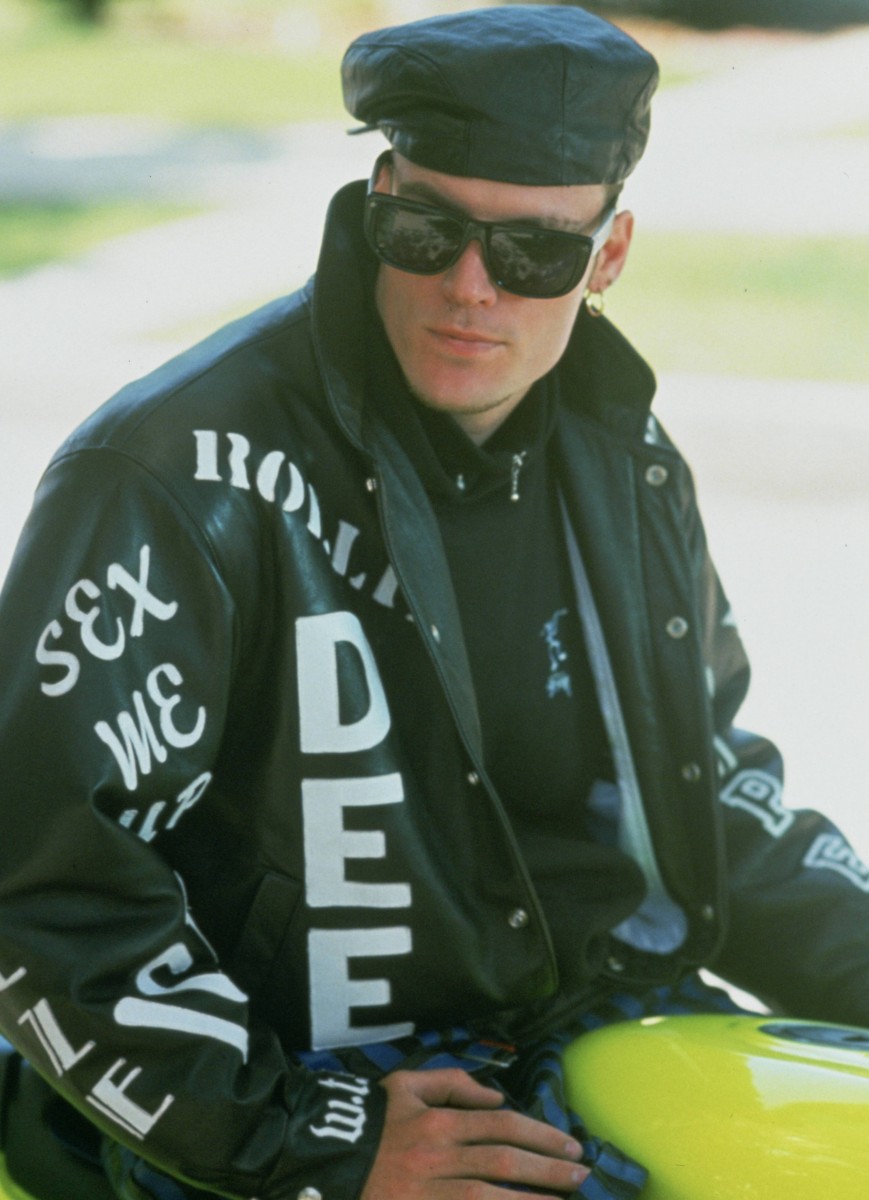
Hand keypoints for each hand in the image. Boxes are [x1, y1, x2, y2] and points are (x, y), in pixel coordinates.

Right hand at [360, 1067, 588, 1198]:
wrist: (323, 1157)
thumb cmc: (371, 1120)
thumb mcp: (406, 1086)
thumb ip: (452, 1084)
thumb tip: (495, 1097)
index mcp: (438, 1122)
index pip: (502, 1126)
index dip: (540, 1135)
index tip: (570, 1145)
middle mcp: (437, 1158)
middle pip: (504, 1163)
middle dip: (548, 1170)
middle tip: (581, 1175)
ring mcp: (428, 1193)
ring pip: (490, 1198)